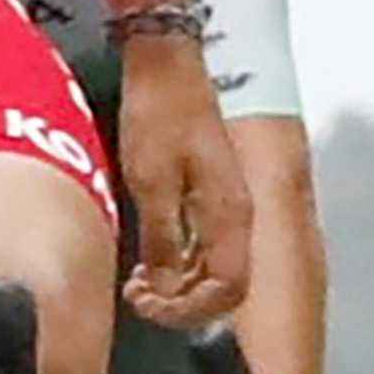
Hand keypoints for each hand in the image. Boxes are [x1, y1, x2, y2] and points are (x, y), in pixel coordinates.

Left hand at [113, 42, 252, 328]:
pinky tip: (150, 259)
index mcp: (229, 215)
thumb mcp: (151, 181)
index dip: (189, 310)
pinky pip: (205, 245)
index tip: (149, 304)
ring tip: (139, 282)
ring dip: (180, 285)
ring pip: (215, 267)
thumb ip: (162, 240)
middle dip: (182, 302)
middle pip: (226, 284)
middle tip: (137, 295)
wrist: (165, 63)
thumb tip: (167, 291)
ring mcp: (226, 204)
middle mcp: (237, 215)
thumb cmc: (158, 115)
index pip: (228, 289)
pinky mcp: (211, 192)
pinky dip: (181, 262)